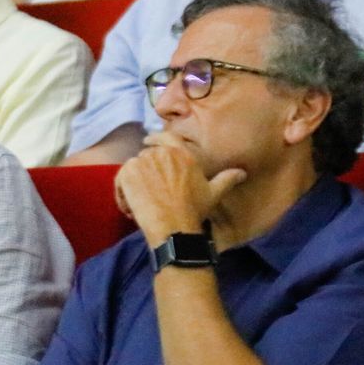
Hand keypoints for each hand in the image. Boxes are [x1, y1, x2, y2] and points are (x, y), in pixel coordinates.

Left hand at [114, 133, 245, 246]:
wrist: (175, 227)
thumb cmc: (195, 211)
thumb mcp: (213, 193)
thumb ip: (226, 179)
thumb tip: (242, 173)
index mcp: (182, 154)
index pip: (165, 137)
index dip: (155, 139)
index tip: (147, 141)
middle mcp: (162, 154)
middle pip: (147, 156)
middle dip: (145, 171)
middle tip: (147, 192)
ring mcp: (144, 162)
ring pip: (133, 168)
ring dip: (133, 184)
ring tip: (138, 205)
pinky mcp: (128, 174)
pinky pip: (120, 180)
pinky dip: (121, 193)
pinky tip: (129, 208)